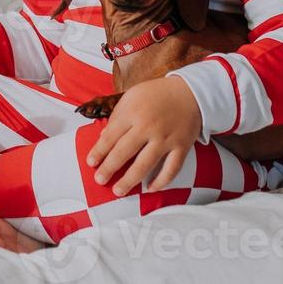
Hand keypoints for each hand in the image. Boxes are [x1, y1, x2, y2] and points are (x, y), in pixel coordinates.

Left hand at [85, 76, 202, 195]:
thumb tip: (103, 137)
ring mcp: (165, 138)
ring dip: (129, 180)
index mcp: (132, 112)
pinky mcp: (182, 147)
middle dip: (109, 168)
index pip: (110, 136)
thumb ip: (117, 116)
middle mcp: (148, 127)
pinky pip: (171, 169)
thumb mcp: (131, 96)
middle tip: (99, 180)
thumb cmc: (157, 94)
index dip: (99, 151)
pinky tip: (150, 189)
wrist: (191, 92)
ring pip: (145, 165)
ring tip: (118, 191)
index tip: (91, 163)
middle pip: (124, 152)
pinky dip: (161, 181)